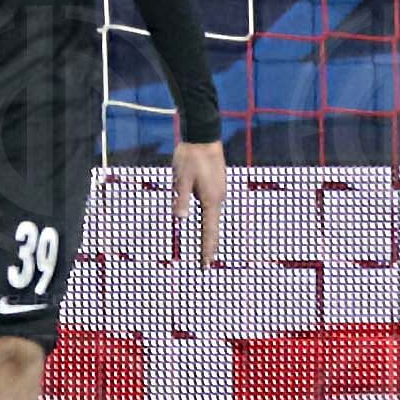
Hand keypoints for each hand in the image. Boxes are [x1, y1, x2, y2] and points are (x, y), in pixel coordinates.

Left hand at [172, 138, 226, 264]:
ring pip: (212, 215)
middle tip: (207, 263)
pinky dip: (209, 217)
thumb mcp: (181, 178)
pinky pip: (212, 205)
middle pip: (213, 227)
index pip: (209, 231)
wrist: (204, 135)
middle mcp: (218, 197)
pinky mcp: (217, 183)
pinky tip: (206, 220)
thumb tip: (179, 218)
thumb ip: (181, 199)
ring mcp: (219, 190)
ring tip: (208, 247)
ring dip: (209, 231)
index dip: (207, 249)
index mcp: (210, 199)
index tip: (206, 265)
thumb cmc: (190, 156)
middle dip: (210, 246)